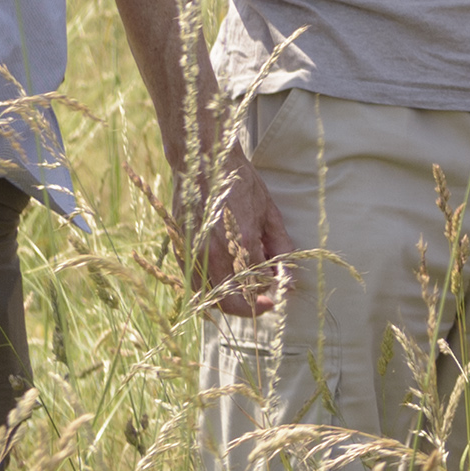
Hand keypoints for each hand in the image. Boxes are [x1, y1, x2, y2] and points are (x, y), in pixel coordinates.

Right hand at [186, 153, 286, 319]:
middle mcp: (213, 252)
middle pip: (229, 301)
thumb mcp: (269, 212)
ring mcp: (193, 253)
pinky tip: (224, 280)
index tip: (279, 295)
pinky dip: (209, 289)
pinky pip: (193, 282)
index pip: (258, 283)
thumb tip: (289, 277)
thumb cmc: (240, 183)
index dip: (271, 293)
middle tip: (264, 303)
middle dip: (249, 309)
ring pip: (208, 296)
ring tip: (244, 293)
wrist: (202, 161)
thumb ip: (280, 247)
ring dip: (227, 302)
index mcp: (241, 240)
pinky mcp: (180, 250)